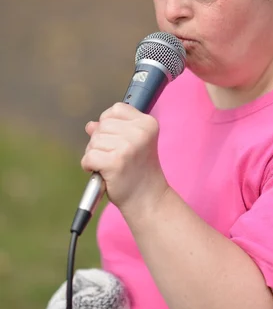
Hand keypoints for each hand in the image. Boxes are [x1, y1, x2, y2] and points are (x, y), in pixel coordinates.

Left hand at [81, 103, 168, 217]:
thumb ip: (113, 131)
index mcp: (148, 123)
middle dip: (100, 141)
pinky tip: (100, 172)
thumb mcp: (133, 145)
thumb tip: (91, 125)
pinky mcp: (115, 162)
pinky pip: (88, 156)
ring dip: (94, 154)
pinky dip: (88, 165)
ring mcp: (128, 147)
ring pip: (94, 141)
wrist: (148, 199)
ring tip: (109, 166)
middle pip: (102, 124)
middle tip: (113, 157)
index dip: (110, 124)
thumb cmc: (139, 171)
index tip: (117, 140)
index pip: (117, 109)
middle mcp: (140, 132)